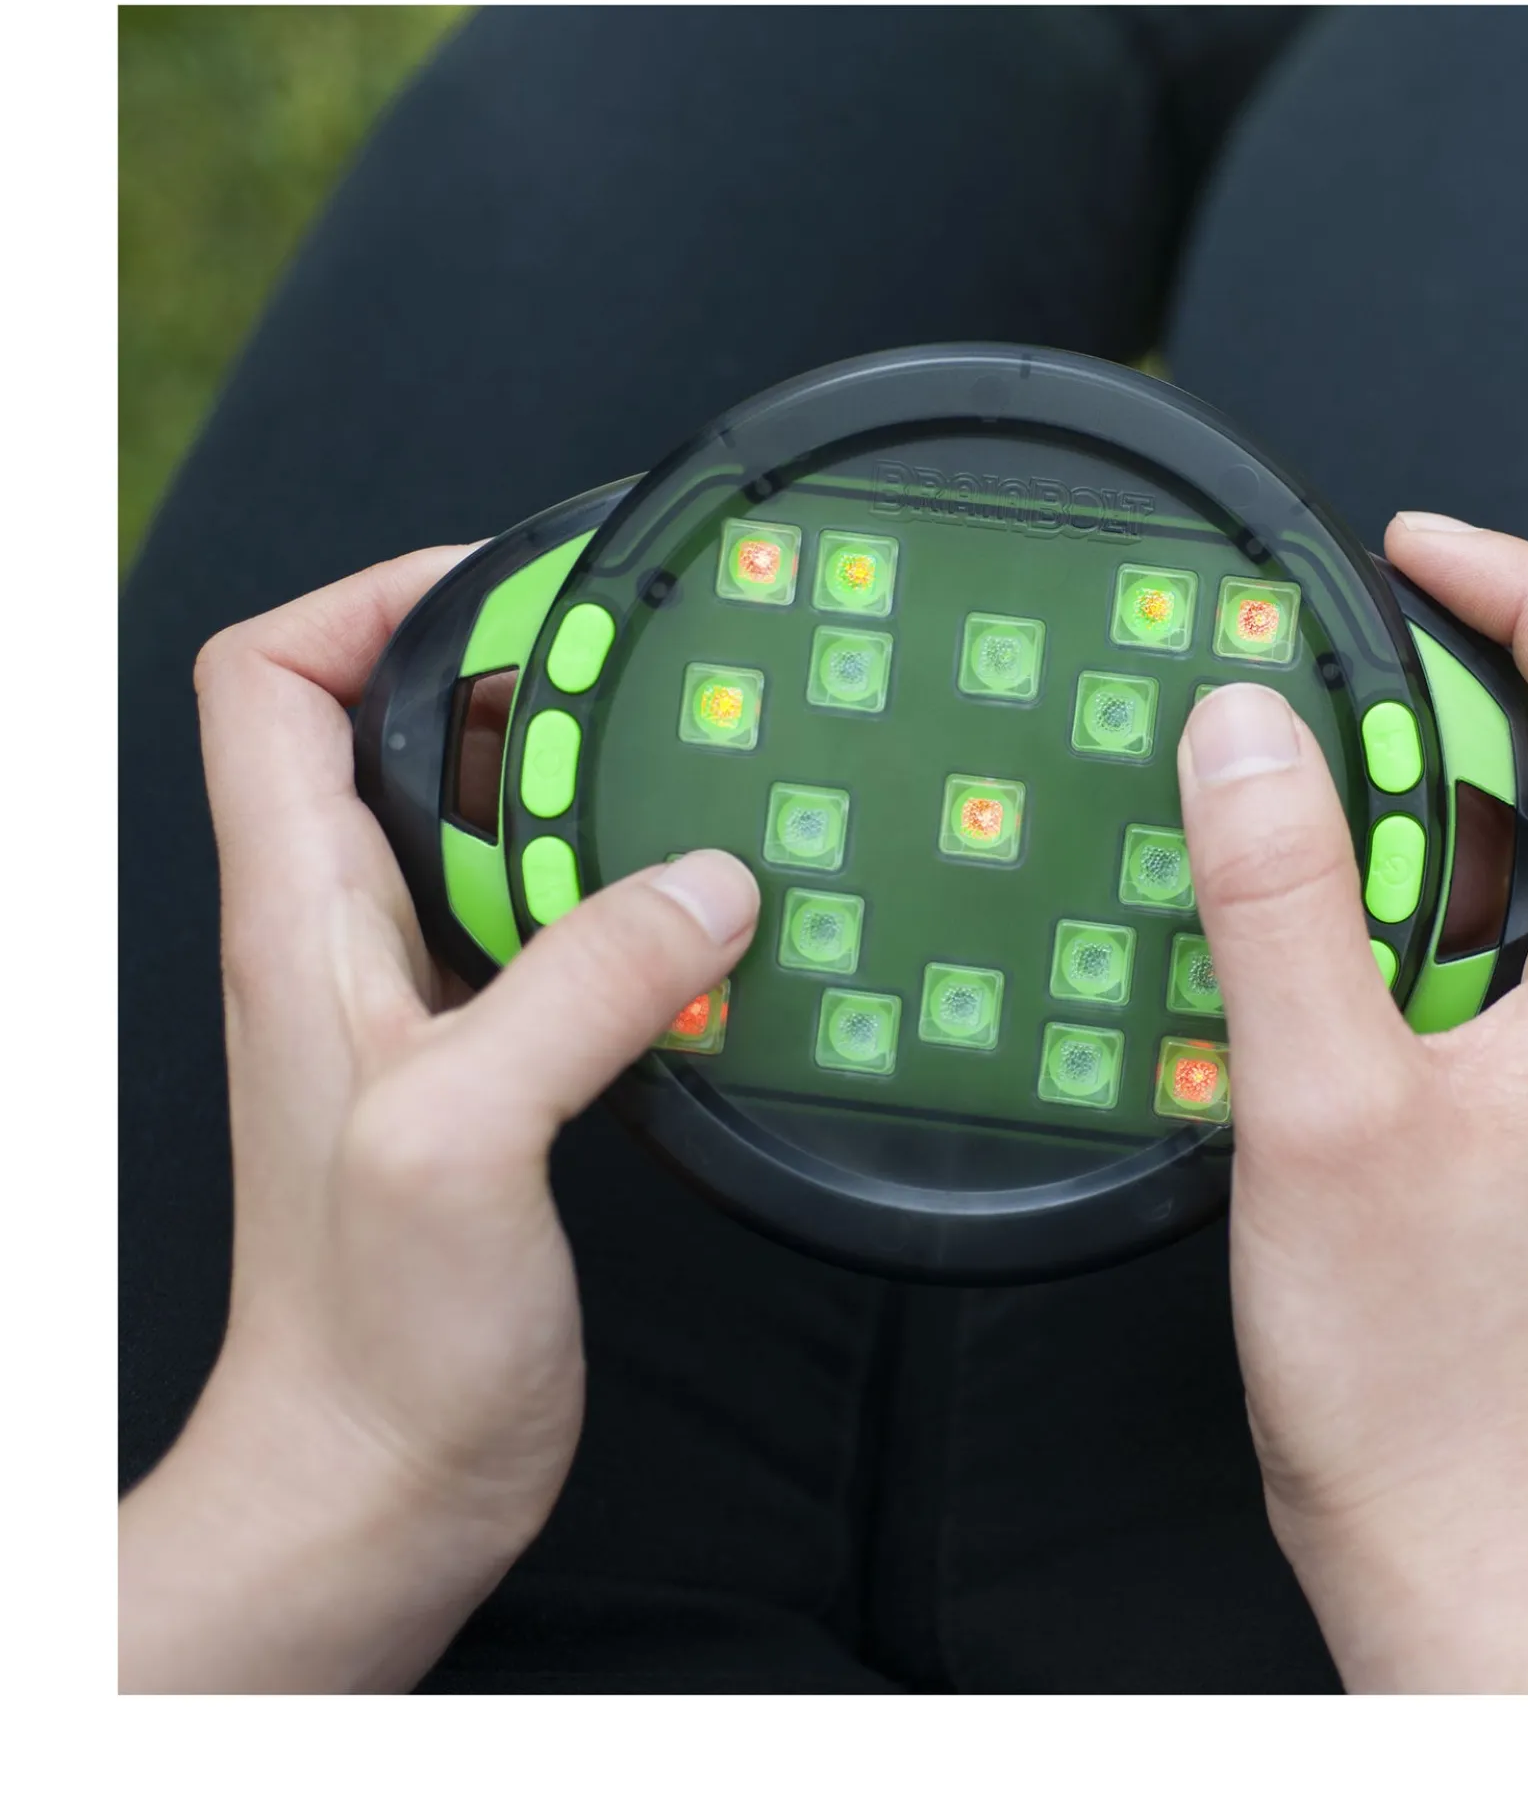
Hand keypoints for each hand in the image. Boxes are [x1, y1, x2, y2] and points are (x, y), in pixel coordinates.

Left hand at [119, 547, 760, 1691]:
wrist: (378, 1475)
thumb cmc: (372, 1334)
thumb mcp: (464, 1134)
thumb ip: (582, 984)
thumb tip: (708, 880)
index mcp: (297, 917)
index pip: (268, 682)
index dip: (371, 603)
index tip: (511, 603)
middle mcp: (346, 937)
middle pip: (400, 732)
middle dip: (522, 692)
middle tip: (646, 703)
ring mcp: (421, 998)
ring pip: (488, 830)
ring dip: (588, 801)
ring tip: (694, 798)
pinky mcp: (495, 1062)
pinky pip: (557, 932)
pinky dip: (628, 905)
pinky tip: (706, 935)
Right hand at [1179, 511, 1527, 1692]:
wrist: (1463, 1538)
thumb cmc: (1421, 1365)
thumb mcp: (1320, 1104)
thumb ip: (1282, 897)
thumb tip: (1246, 730)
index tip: (1414, 555)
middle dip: (1449, 718)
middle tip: (1310, 725)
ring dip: (1429, 829)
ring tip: (1304, 857)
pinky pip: (1524, 954)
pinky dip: (1430, 917)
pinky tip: (1330, 968)